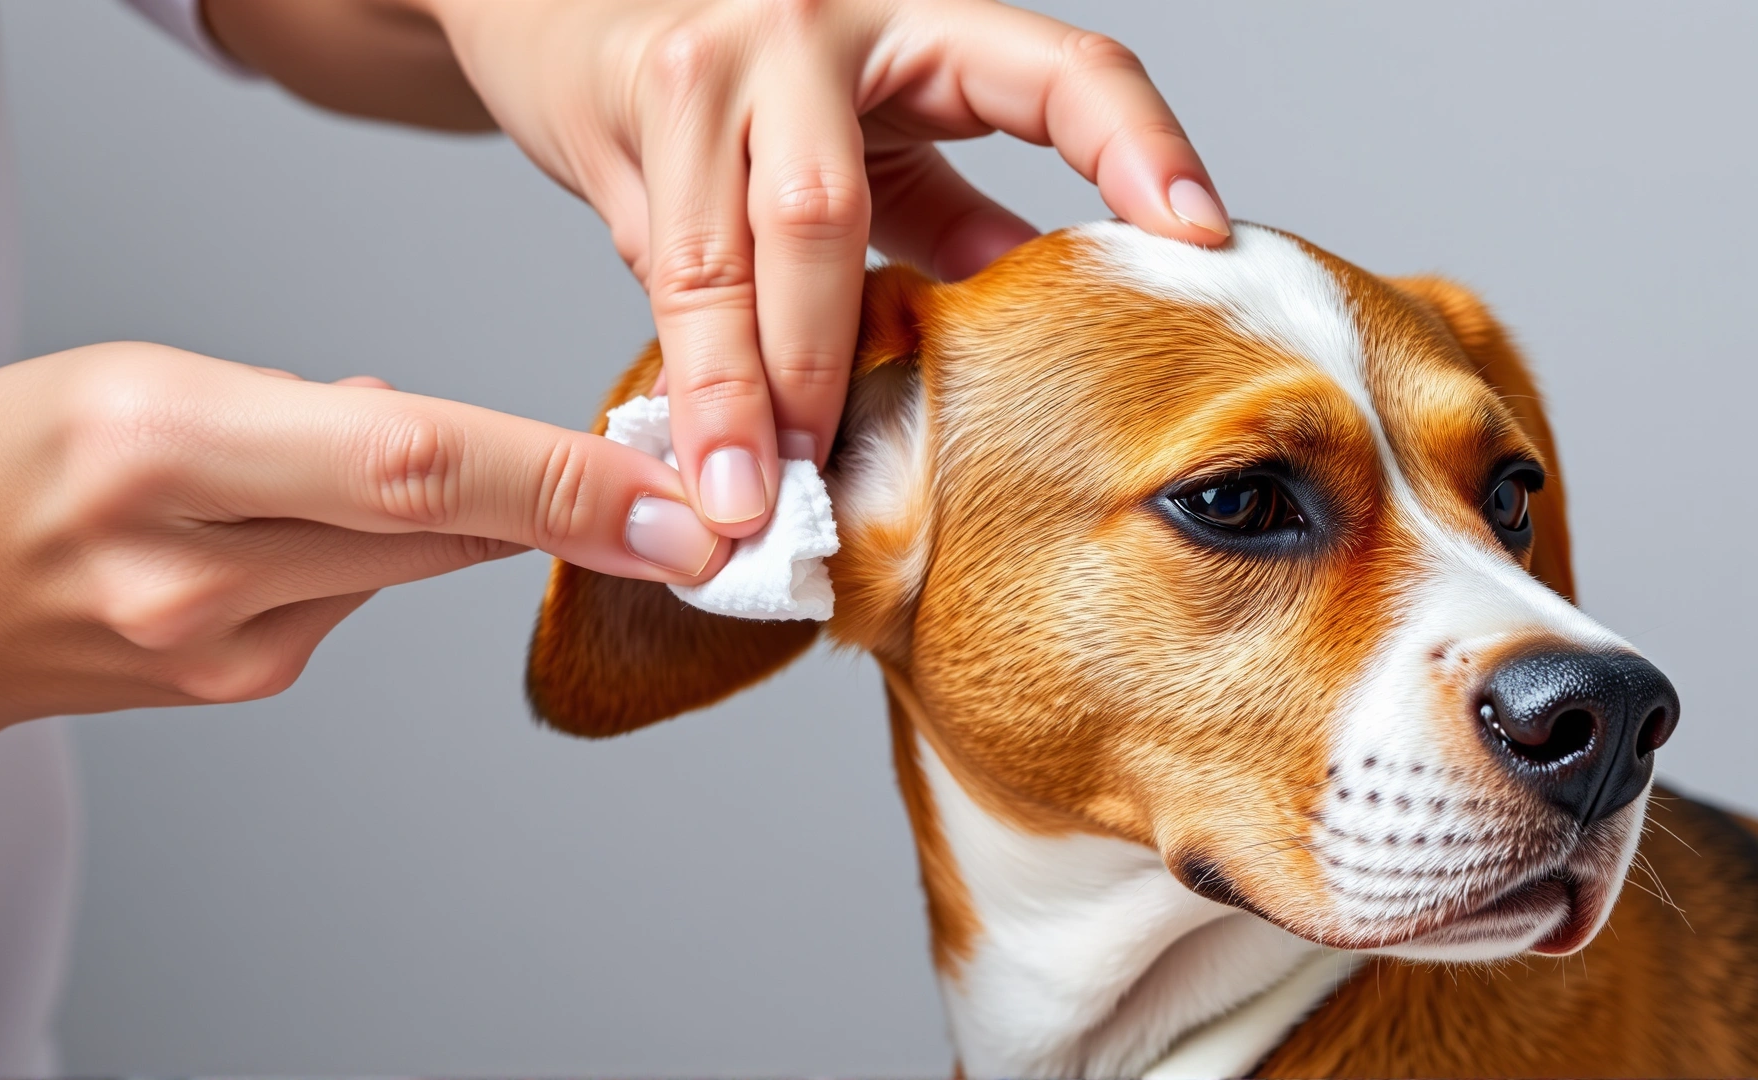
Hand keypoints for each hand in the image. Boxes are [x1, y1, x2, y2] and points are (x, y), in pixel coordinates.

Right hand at [0, 343, 729, 761]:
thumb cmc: (16, 459)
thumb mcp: (145, 372)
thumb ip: (308, 407)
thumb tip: (432, 425)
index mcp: (162, 445)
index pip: (411, 466)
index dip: (559, 486)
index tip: (675, 510)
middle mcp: (194, 567)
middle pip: (437, 533)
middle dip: (575, 517)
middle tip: (685, 505)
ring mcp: (219, 650)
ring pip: (409, 569)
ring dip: (464, 522)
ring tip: (394, 476)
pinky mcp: (241, 689)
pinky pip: (358, 603)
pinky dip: (375, 554)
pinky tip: (319, 528)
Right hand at [203, 0, 1228, 537]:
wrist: (573, 7)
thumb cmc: (745, 80)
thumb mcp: (868, 129)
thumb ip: (943, 209)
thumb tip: (1023, 302)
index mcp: (918, 24)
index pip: (1058, 68)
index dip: (1134, 144)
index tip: (1197, 238)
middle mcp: (811, 25)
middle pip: (824, 213)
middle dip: (819, 363)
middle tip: (820, 480)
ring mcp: (711, 60)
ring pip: (721, 252)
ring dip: (731, 389)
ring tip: (748, 495)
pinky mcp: (623, 102)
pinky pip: (655, 258)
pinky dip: (678, 359)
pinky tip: (691, 442)